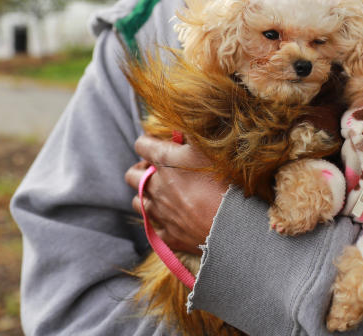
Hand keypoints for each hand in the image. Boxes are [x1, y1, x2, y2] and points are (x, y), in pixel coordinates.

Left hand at [124, 134, 227, 254]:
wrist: (231, 222)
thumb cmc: (222, 180)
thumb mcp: (209, 147)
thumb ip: (191, 134)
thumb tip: (181, 128)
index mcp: (165, 161)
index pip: (141, 145)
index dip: (148, 141)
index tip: (158, 143)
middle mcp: (156, 186)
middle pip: (131, 175)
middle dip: (141, 169)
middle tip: (155, 169)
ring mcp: (160, 212)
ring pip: (137, 202)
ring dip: (145, 195)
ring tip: (161, 193)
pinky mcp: (168, 235)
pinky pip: (153, 229)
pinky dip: (159, 223)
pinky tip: (171, 219)